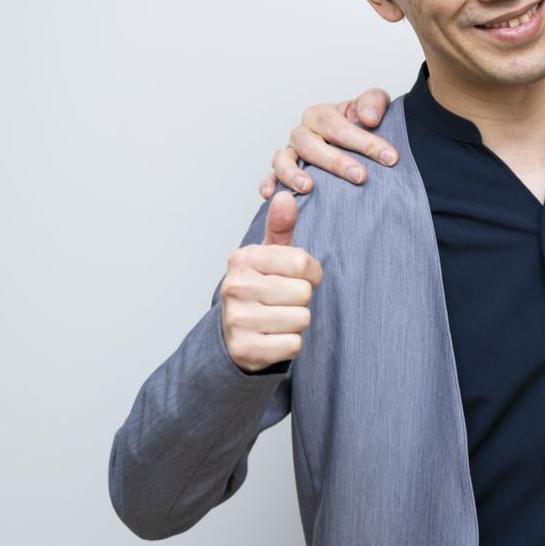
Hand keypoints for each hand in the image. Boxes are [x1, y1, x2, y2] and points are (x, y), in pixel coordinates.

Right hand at [220, 191, 324, 371]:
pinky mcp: (245, 349)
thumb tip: (285, 196)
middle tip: (283, 301)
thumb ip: (281, 227)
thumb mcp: (270, 255)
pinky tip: (272, 337)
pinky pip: (293, 344)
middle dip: (301, 300)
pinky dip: (289, 344)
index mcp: (243, 259)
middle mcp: (235, 287)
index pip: (302, 263)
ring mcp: (237, 320)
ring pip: (301, 320)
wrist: (233, 333)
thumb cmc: (261, 287)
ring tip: (277, 318)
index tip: (297, 278)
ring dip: (296, 322)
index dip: (310, 273)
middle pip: (304, 293)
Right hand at [259, 87, 395, 197]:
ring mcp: (290, 153)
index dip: (365, 142)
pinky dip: (268, 184)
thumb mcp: (372, 108)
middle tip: (360, 176)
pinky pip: (270, 177)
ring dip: (293, 173)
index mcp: (321, 115)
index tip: (390, 158)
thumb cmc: (360, 126)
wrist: (353, 144)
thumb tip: (369, 118)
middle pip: (312, 145)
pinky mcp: (282, 172)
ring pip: (283, 160)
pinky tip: (270, 195)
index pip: (340, 127)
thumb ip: (374, 103)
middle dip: (336, 162)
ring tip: (308, 188)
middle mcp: (303, 133)